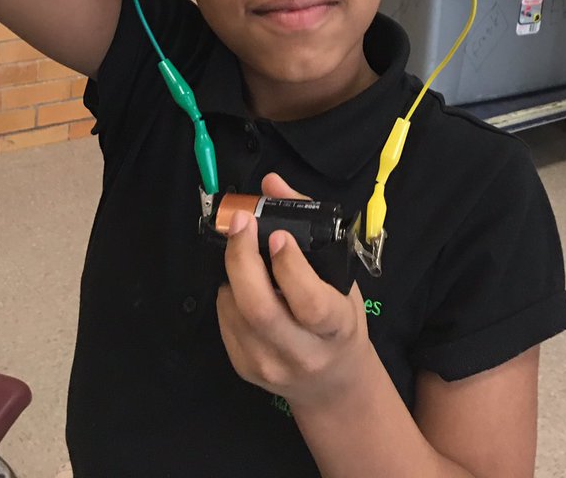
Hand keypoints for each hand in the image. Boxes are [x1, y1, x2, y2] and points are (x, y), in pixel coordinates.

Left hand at [216, 173, 371, 411]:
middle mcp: (302, 353)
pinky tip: (240, 281)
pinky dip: (227, 292)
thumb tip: (271, 183)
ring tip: (242, 249)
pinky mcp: (245, 370)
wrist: (332, 382)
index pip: (310, 302)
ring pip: (236, 312)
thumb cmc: (339, 320)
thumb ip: (308, 223)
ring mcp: (270, 366)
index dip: (289, 267)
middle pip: (259, 308)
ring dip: (232, 271)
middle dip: (242, 258)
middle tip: (241, 223)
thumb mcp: (340, 275)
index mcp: (335, 328)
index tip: (277, 235)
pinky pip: (225, 322)